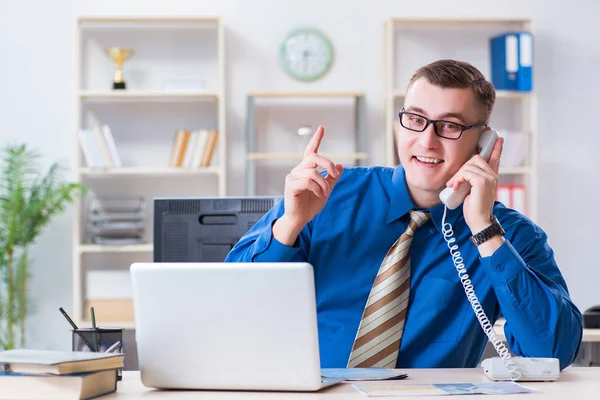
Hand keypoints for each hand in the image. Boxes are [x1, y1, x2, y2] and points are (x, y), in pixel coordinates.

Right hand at [273, 126, 343, 244]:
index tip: (322, 128)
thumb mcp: (326, 190)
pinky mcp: (290, 185)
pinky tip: (319, 195)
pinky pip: (307, 181)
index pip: (311, 151)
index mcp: (307, 170)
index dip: (316, 139)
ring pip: (312, 171)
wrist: (300, 219)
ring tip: (325, 192)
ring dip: (324, 183)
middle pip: (314, 157)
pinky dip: (317, 188)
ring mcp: (293, 177)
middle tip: (333, 174)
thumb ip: (332, 179)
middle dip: (327, 164)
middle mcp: (299, 170)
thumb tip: (340, 166)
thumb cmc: (310, 205)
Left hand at [446, 136, 503, 234]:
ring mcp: (489, 178)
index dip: (496, 147)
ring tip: (454, 186)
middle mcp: (493, 176)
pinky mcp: (482, 182)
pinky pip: (466, 172)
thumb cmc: (474, 208)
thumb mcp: (472, 190)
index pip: (495, 158)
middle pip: (476, 158)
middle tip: (454, 181)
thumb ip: (471, 180)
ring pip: (469, 165)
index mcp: (492, 177)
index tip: (497, 137)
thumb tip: (463, 173)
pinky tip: (455, 187)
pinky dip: (458, 178)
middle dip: (462, 167)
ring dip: (458, 175)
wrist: (479, 221)